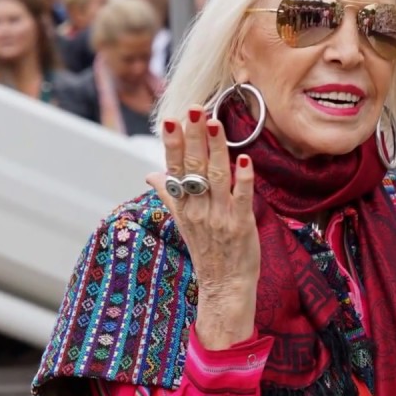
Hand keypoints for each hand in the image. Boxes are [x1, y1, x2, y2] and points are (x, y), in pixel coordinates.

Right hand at [145, 105, 259, 348]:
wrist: (224, 286)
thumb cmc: (207, 251)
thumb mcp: (183, 222)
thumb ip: (170, 195)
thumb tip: (151, 174)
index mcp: (183, 206)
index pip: (174, 168)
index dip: (173, 144)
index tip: (171, 119)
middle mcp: (197, 209)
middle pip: (193, 167)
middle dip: (193, 136)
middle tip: (194, 109)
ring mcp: (218, 216)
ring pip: (216, 176)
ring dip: (216, 149)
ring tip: (215, 123)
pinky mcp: (240, 225)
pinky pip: (241, 198)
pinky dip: (242, 179)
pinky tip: (244, 159)